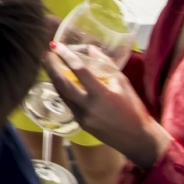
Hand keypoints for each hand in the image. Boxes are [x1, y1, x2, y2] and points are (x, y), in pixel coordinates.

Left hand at [46, 43, 170, 171]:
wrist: (138, 139)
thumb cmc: (134, 110)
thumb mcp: (123, 83)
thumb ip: (106, 64)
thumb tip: (90, 49)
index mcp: (101, 95)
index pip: (79, 70)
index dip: (66, 55)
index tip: (55, 44)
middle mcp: (88, 107)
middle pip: (62, 83)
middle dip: (51, 67)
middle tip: (45, 53)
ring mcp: (82, 117)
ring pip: (62, 94)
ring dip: (53, 79)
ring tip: (49, 65)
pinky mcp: (80, 124)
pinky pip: (68, 103)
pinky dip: (62, 91)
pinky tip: (60, 82)